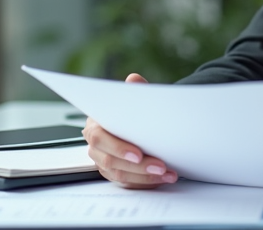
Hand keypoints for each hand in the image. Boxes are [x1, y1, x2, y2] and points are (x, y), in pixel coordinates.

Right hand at [81, 73, 177, 187]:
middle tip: (160, 166)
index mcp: (94, 124)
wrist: (137, 122)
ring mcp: (103, 161)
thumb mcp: (133, 98)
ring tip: (167, 173)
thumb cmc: (132, 111)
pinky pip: (127, 182)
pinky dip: (146, 182)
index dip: (118, 147)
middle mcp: (95, 145)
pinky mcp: (113, 173)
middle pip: (110, 161)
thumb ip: (135, 90)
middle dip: (138, 166)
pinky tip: (163, 178)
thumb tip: (134, 80)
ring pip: (120, 174)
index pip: (100, 137)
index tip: (138, 153)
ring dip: (145, 176)